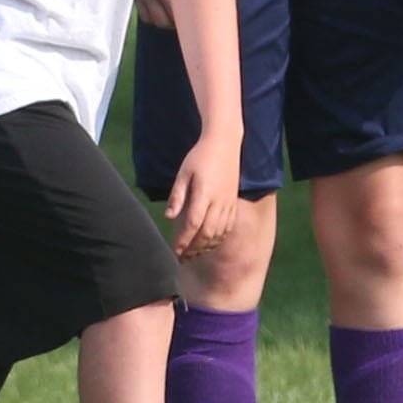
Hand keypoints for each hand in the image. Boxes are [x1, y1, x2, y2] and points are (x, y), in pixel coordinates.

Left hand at [162, 136, 238, 259]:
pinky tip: (209, 245)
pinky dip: (218, 239)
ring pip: (219, 233)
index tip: (175, 251)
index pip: (193, 224)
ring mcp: (228, 203)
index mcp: (204, 193)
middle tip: (182, 258)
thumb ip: (177, 195)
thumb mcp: (184, 173)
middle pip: (207, 233)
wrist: (224, 144)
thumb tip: (169, 217)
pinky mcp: (233, 203)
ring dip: (206, 247)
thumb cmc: (199, 157)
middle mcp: (219, 201)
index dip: (184, 240)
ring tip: (193, 255)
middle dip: (194, 249)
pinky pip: (227, 227)